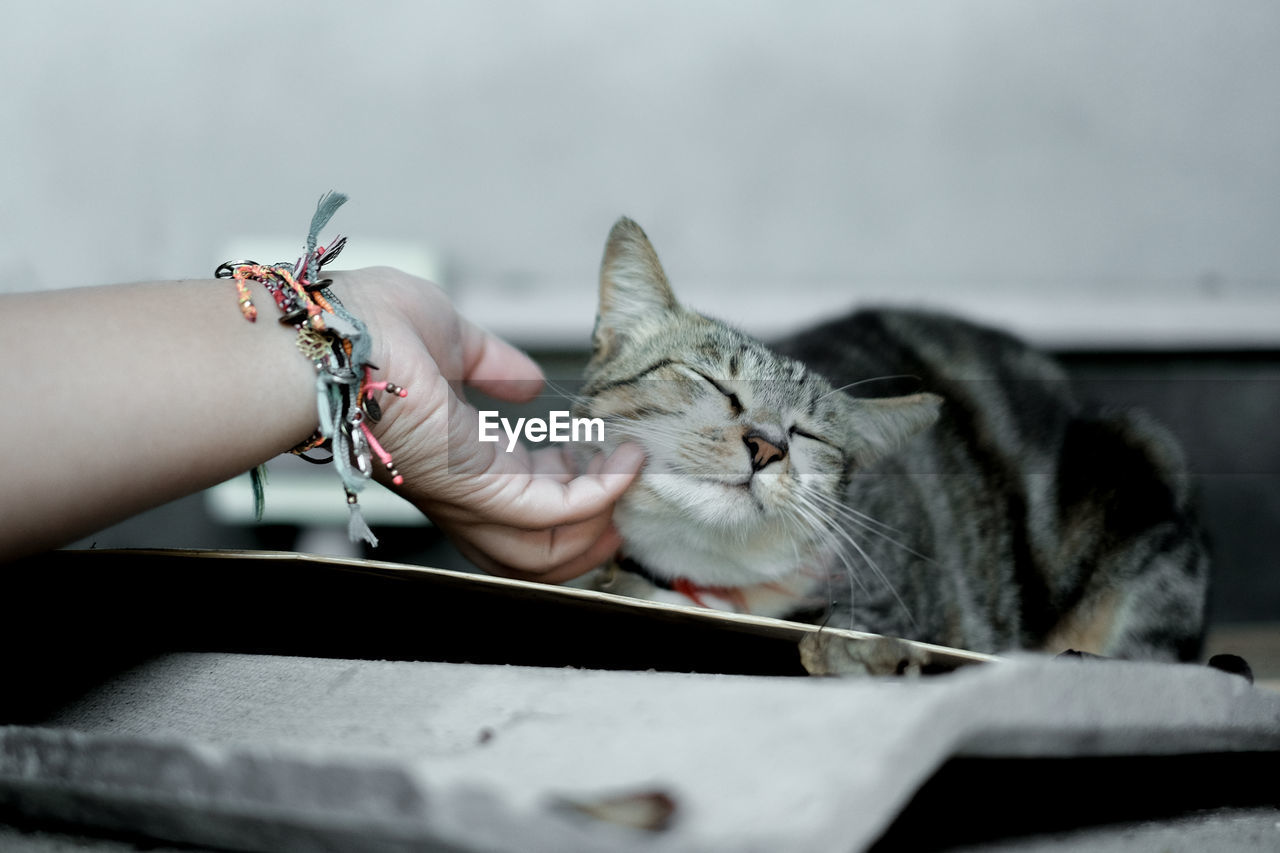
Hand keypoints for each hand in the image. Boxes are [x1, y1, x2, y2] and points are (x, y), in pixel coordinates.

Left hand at [330, 268, 643, 582]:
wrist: (332, 331)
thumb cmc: (368, 327)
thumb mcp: (453, 338)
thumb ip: (494, 364)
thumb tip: (528, 382)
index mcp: (455, 458)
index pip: (517, 498)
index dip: (566, 488)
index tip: (601, 459)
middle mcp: (461, 490)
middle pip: (531, 548)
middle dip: (587, 534)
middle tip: (630, 503)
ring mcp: (467, 494)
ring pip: (544, 550)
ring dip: (597, 527)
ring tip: (636, 489)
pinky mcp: (476, 484)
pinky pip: (553, 513)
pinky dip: (598, 496)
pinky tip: (627, 466)